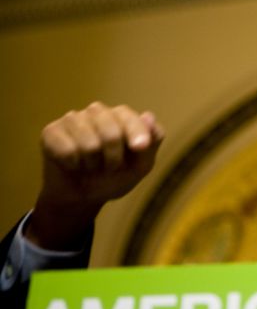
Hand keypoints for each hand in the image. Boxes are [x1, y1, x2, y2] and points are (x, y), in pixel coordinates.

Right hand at [26, 102, 164, 249]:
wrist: (82, 197)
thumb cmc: (115, 177)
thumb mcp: (140, 166)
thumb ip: (152, 142)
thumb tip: (148, 116)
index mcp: (121, 115)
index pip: (130, 118)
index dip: (137, 133)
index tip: (140, 147)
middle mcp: (97, 112)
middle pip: (112, 133)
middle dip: (114, 159)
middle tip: (110, 167)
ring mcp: (73, 119)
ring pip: (90, 145)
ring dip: (93, 165)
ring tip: (91, 165)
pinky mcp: (51, 131)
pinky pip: (68, 151)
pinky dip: (74, 165)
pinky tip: (73, 165)